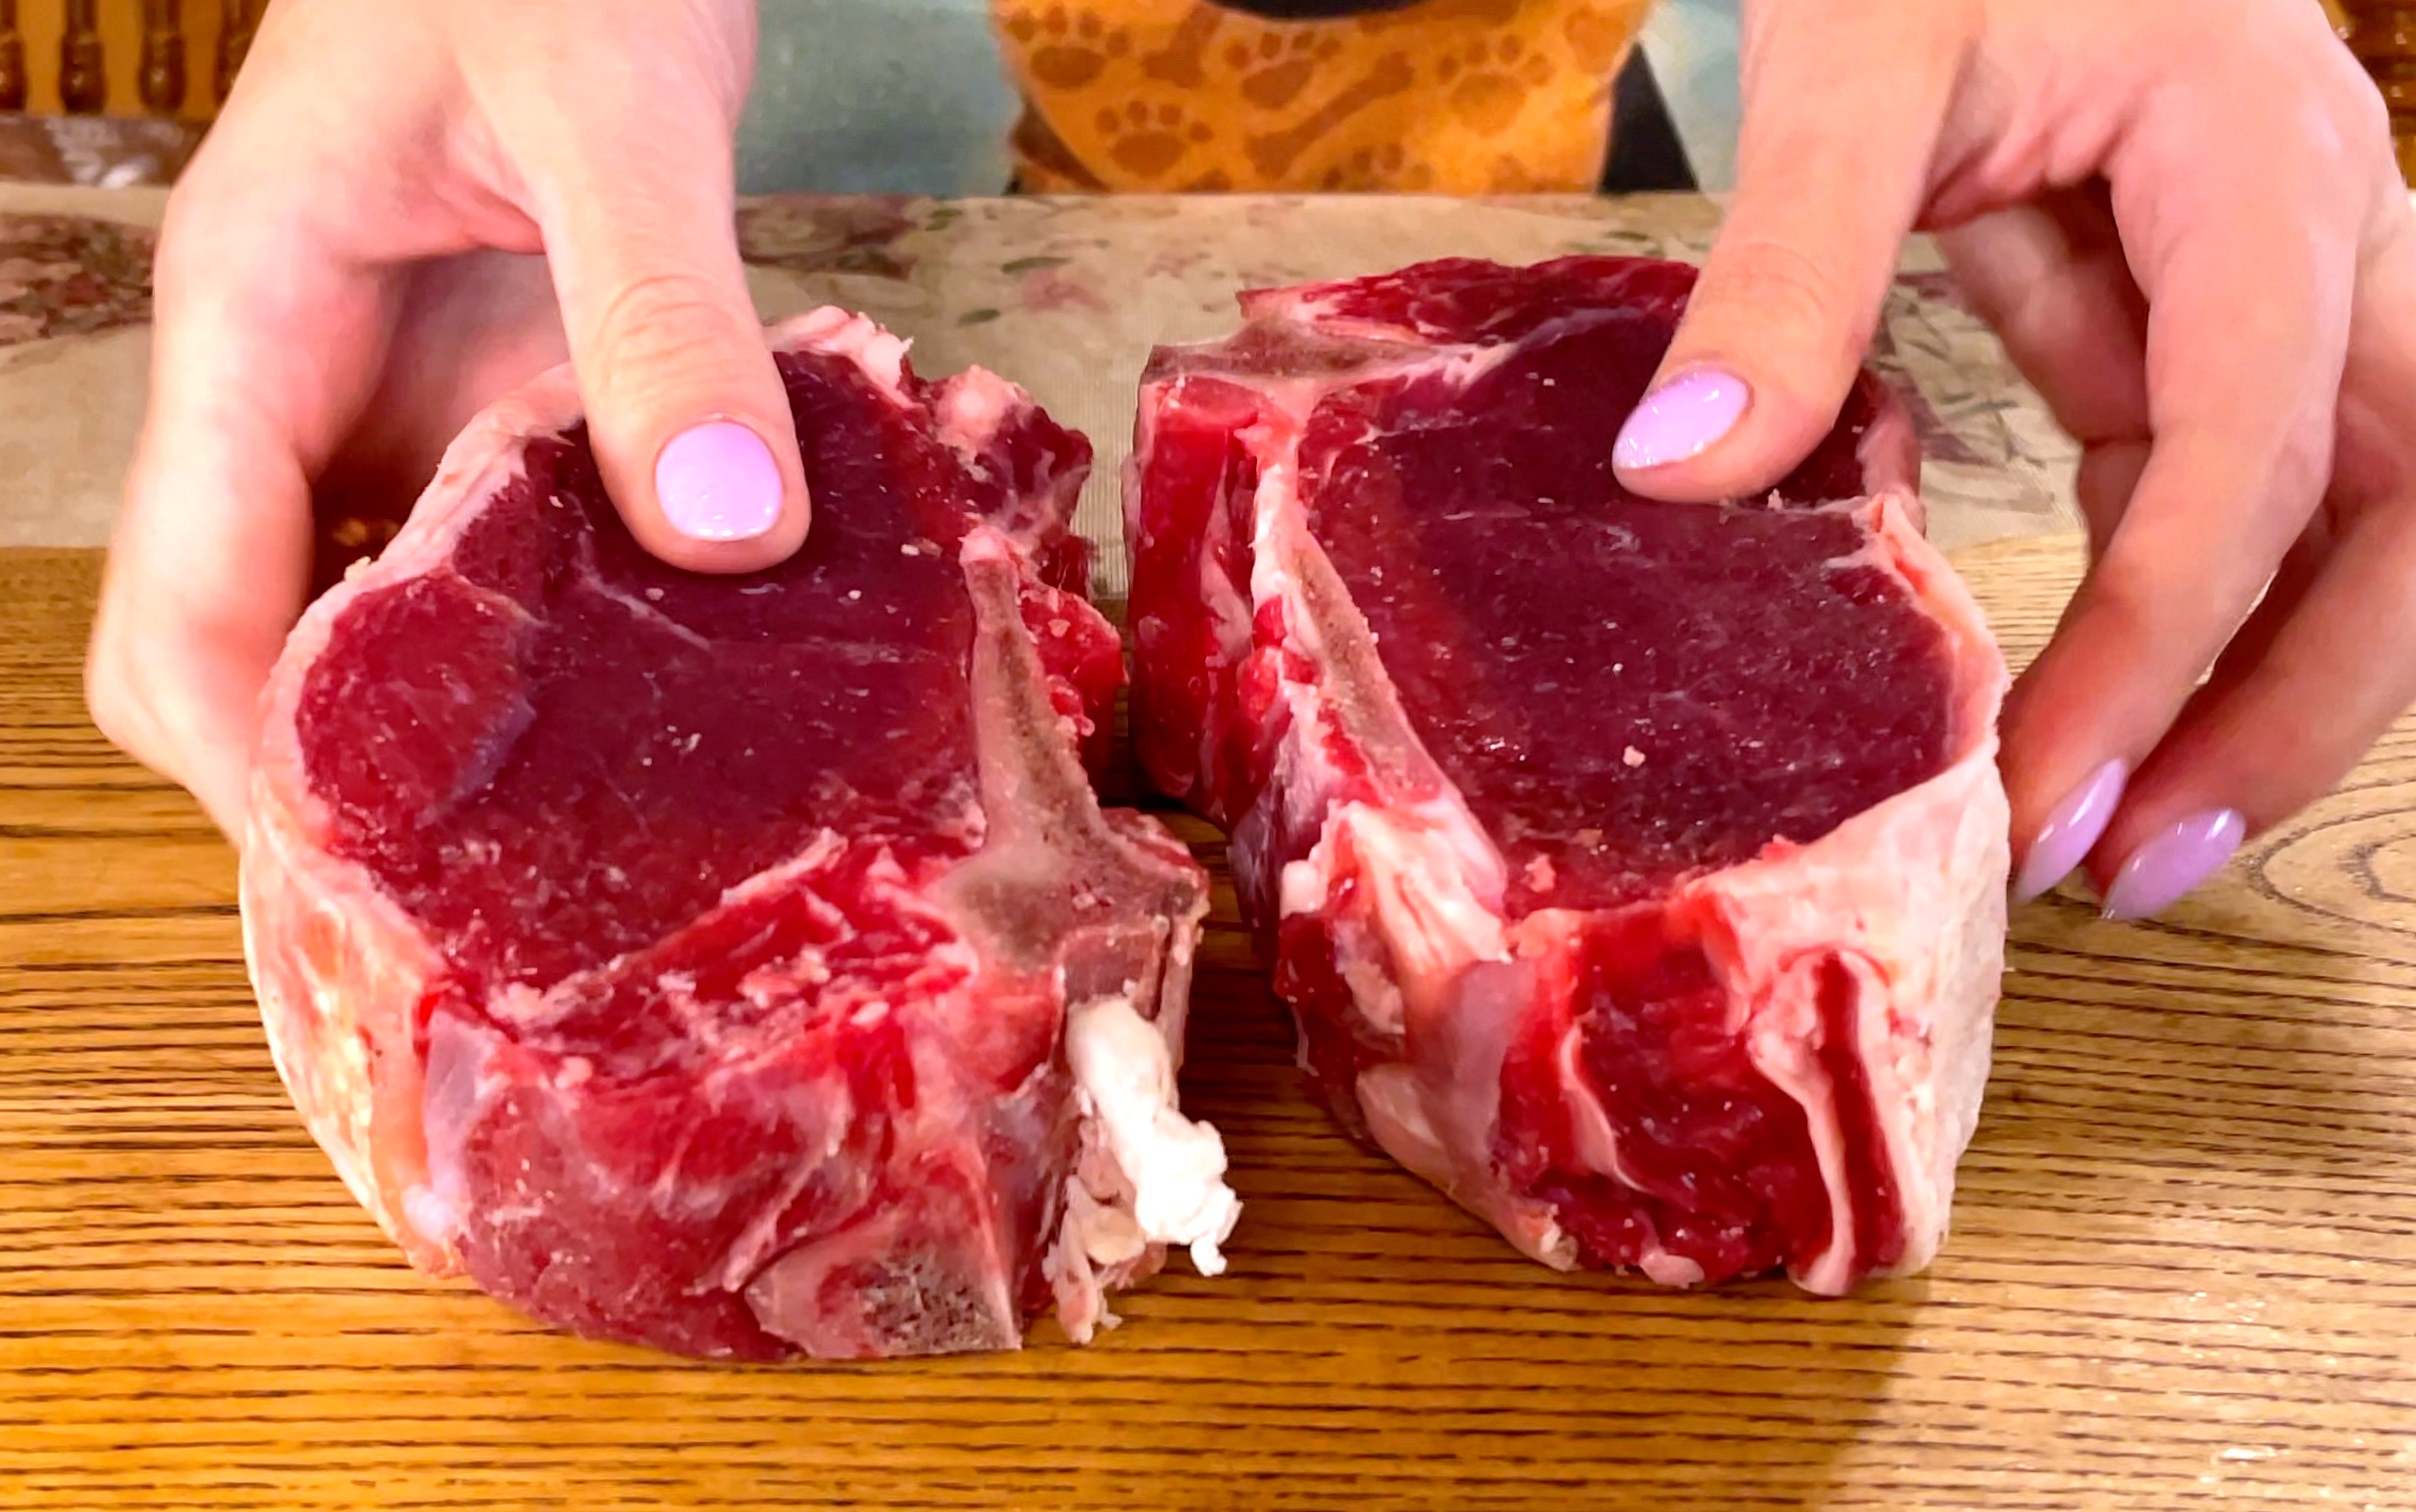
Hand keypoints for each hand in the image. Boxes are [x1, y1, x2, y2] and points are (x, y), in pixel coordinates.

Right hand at [85, 0, 806, 840]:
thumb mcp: (617, 109)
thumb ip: (661, 312)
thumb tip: (725, 535)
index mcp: (255, 323)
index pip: (182, 602)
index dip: (256, 765)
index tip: (383, 882)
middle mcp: (304, 396)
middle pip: (248, 654)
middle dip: (347, 787)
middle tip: (512, 898)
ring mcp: (399, 412)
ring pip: (377, 628)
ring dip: (469, 734)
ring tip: (611, 835)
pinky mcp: (499, 412)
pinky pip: (502, 565)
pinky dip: (571, 641)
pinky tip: (686, 691)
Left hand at [1612, 0, 2415, 918]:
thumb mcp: (1856, 59)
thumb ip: (1789, 260)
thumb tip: (1686, 471)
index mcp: (2265, 167)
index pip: (2254, 451)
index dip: (2159, 644)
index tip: (2043, 796)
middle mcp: (2328, 235)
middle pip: (2402, 513)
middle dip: (2296, 708)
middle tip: (2139, 866)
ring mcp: (2283, 282)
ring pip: (2354, 520)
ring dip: (2261, 684)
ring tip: (2124, 838)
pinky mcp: (2198, 318)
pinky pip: (2231, 488)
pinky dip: (2174, 609)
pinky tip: (2083, 709)